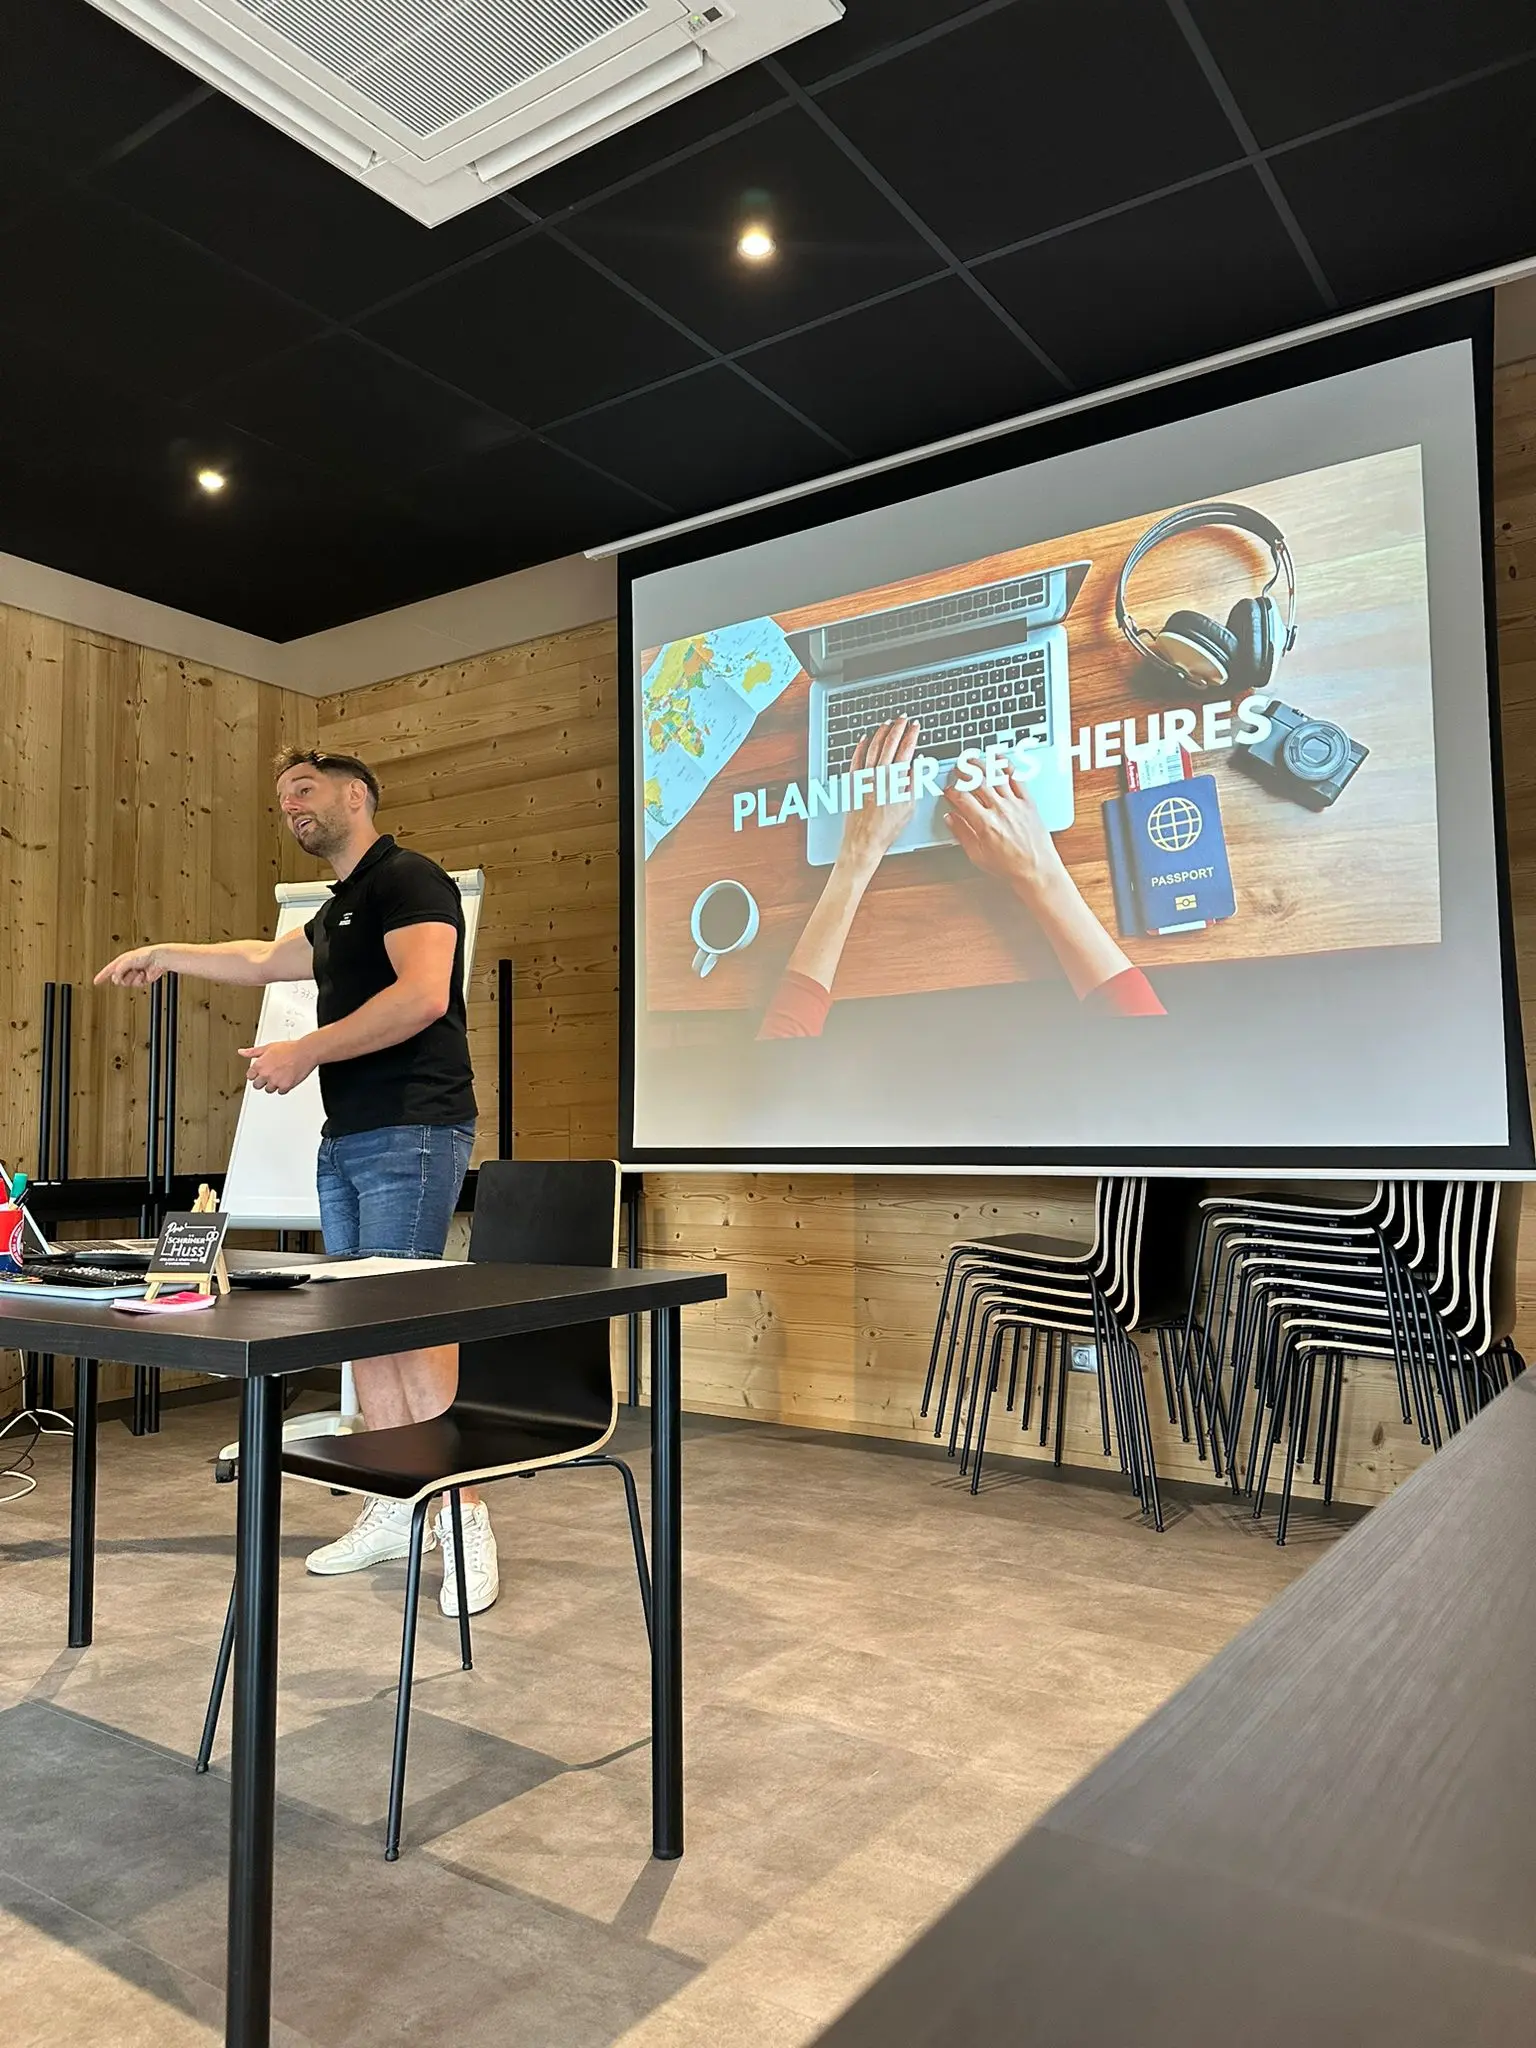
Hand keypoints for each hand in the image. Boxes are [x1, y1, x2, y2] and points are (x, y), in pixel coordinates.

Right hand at [94, 945, 164, 988]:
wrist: (159, 959)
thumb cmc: (145, 955)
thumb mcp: (128, 960)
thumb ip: (119, 969)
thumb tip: (116, 978)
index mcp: (122, 961)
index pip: (109, 969)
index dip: (102, 976)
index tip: (96, 981)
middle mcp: (127, 968)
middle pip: (117, 979)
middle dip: (121, 977)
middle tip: (127, 972)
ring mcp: (134, 974)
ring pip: (126, 983)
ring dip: (132, 978)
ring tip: (138, 971)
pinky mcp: (141, 980)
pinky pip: (135, 984)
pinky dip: (139, 980)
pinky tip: (143, 974)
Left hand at [238, 1038, 317, 1095]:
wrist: (305, 1052)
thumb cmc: (289, 1048)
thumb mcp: (268, 1047)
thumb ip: (253, 1052)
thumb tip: (241, 1052)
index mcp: (259, 1065)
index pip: (250, 1076)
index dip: (255, 1074)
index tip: (259, 1073)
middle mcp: (266, 1074)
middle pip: (257, 1085)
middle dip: (262, 1081)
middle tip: (270, 1075)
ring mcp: (275, 1081)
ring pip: (269, 1090)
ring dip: (273, 1085)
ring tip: (280, 1075)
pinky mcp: (285, 1086)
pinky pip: (281, 1092)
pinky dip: (284, 1087)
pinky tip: (287, 1078)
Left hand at [834, 717, 920, 878]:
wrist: (864, 841)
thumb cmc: (888, 828)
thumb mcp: (909, 805)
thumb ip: (915, 781)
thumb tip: (919, 763)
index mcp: (896, 779)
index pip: (906, 749)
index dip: (912, 735)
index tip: (915, 726)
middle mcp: (879, 774)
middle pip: (889, 743)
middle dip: (898, 728)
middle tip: (903, 718)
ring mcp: (864, 776)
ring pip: (872, 747)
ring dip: (881, 732)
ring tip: (887, 723)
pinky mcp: (852, 781)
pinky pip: (856, 758)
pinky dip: (860, 746)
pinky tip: (864, 738)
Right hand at [944, 766, 1069, 903]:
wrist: (1037, 870)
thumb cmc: (1009, 866)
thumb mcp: (978, 855)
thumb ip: (962, 834)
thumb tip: (950, 819)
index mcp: (984, 824)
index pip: (961, 798)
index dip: (950, 791)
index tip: (947, 790)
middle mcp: (1000, 810)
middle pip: (977, 782)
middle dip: (963, 772)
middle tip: (956, 769)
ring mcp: (1015, 804)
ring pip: (995, 776)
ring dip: (981, 765)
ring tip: (972, 760)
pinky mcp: (1028, 802)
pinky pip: (1017, 778)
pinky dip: (1006, 766)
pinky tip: (999, 760)